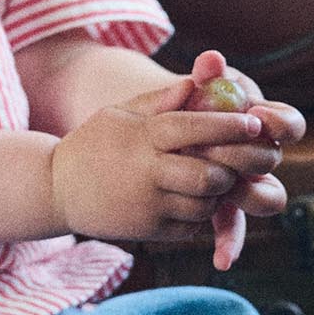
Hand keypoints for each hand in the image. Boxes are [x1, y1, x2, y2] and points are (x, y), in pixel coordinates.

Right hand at [49, 76, 267, 243]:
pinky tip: (197, 199)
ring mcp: (150, 207)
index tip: (254, 123)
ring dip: (219, 193)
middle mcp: (148, 174)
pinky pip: (192, 225)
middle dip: (232, 169)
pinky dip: (202, 213)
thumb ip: (161, 100)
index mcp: (143, 138)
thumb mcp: (121, 112)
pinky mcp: (151, 231)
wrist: (59, 189)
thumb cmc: (95, 143)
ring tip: (219, 178)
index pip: (193, 128)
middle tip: (243, 161)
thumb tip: (197, 83)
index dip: (227, 126)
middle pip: (207, 176)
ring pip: (204, 205)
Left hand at [185, 51, 306, 270]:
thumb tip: (211, 61)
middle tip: (222, 154)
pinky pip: (235, 229)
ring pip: (266, 198)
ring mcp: (246, 185)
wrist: (169, 131)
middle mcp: (262, 158)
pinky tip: (221, 261)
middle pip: (273, 162)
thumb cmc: (192, 103)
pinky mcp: (226, 208)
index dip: (281, 124)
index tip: (261, 117)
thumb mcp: (199, 86)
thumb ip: (207, 74)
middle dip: (251, 158)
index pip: (291, 125)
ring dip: (247, 197)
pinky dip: (229, 245)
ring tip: (226, 195)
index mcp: (264, 123)